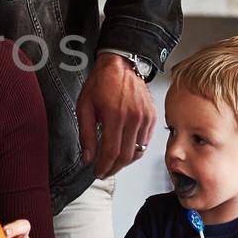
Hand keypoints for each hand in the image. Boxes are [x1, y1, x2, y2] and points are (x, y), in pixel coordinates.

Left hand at [76, 54, 156, 177]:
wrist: (120, 65)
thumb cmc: (101, 83)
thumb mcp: (84, 107)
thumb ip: (86, 135)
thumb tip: (88, 158)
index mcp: (114, 115)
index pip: (111, 152)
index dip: (104, 166)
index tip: (97, 172)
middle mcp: (134, 117)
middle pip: (126, 156)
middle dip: (113, 168)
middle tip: (103, 172)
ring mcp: (146, 117)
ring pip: (138, 151)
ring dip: (124, 162)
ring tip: (112, 164)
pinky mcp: (152, 116)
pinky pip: (146, 141)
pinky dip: (135, 150)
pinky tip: (124, 151)